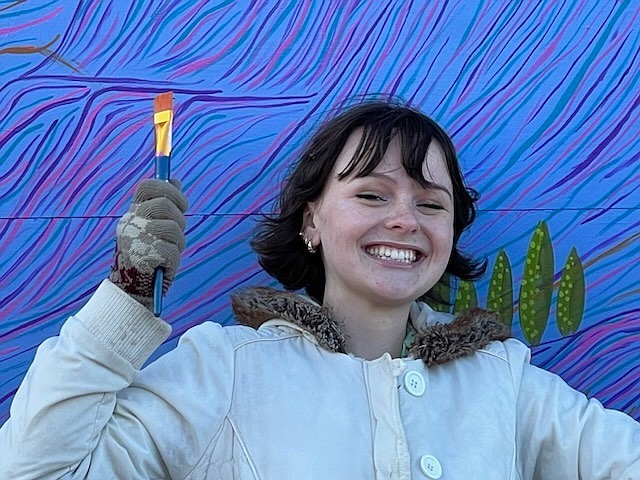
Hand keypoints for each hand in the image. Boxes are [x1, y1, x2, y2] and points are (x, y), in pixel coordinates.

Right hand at [109, 179, 187, 309]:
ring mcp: (138, 238)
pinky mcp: (148, 255)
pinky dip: (175, 256)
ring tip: (169, 249)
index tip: (180, 202)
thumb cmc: (148, 253)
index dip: (168, 189)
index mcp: (132, 213)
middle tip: (179, 227)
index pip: (147, 186)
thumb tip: (174, 180)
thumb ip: (163, 201)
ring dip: (178, 239)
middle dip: (179, 215)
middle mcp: (131, 222)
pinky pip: (174, 248)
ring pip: (174, 226)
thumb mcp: (153, 224)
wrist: (133, 288)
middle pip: (164, 204)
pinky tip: (165, 263)